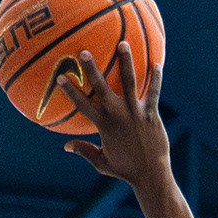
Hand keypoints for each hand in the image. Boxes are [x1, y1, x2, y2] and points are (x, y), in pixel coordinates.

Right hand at [57, 43, 170, 187]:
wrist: (150, 174)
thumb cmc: (125, 169)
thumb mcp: (102, 163)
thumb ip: (84, 151)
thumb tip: (66, 146)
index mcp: (103, 125)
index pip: (82, 105)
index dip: (70, 91)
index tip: (60, 77)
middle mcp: (118, 115)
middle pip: (102, 87)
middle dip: (91, 69)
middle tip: (84, 52)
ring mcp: (135, 112)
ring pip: (129, 82)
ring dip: (125, 62)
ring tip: (123, 43)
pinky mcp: (151, 113)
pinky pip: (153, 92)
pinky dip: (156, 79)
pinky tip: (157, 63)